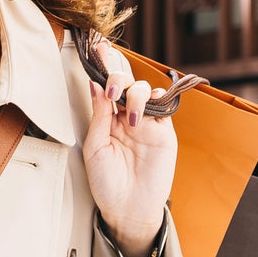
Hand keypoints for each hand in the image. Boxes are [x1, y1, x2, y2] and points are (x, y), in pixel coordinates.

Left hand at [83, 47, 177, 256]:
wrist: (128, 209)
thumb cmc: (107, 183)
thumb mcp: (95, 147)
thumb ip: (99, 115)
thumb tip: (94, 83)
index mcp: (105, 119)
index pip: (104, 86)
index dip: (102, 66)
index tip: (95, 47)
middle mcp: (125, 116)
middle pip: (124, 81)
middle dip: (117, 75)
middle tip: (111, 88)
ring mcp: (146, 122)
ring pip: (143, 89)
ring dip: (134, 93)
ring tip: (128, 117)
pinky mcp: (163, 131)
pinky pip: (163, 106)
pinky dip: (155, 98)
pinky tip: (145, 105)